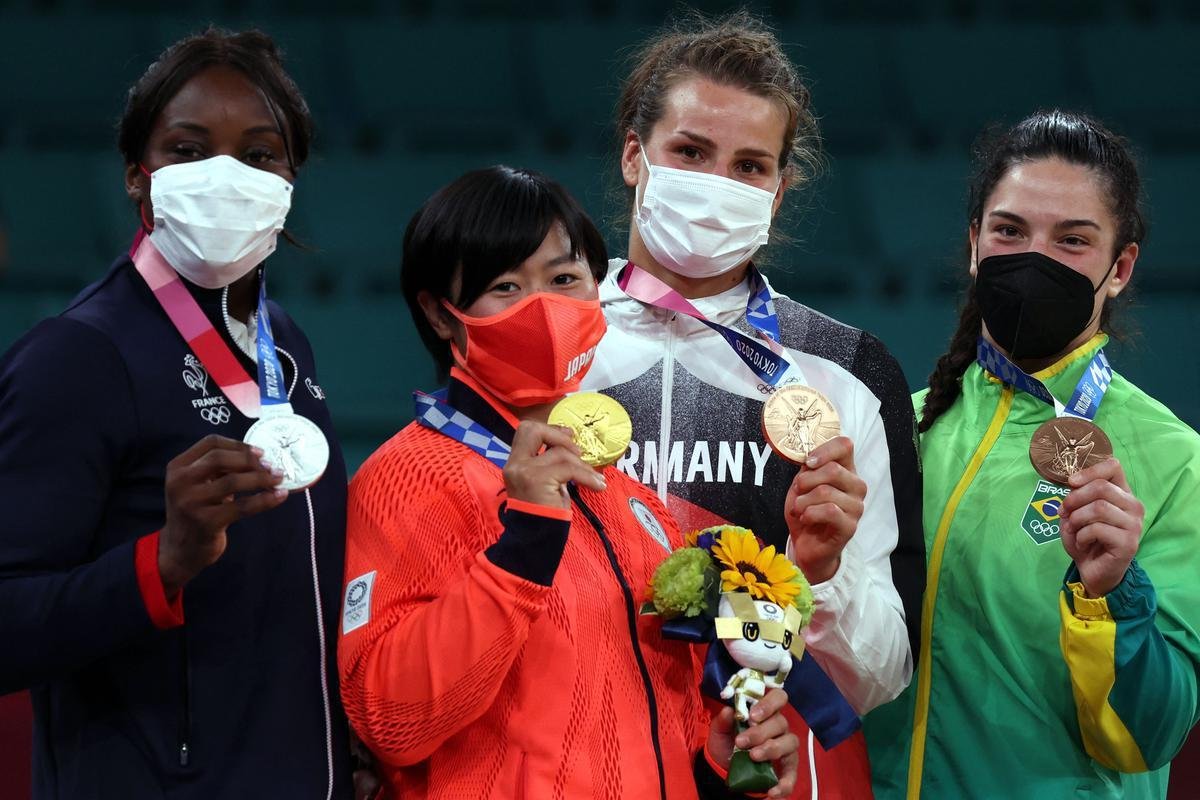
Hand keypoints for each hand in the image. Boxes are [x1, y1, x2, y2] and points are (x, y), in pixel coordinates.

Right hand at [159, 435, 287, 596]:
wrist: (181, 550)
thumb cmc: (197, 512)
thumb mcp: (200, 486)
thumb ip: (219, 469)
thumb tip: (260, 457)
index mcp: (178, 467)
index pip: (211, 443)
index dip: (238, 445)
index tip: (261, 452)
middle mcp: (180, 482)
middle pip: (220, 459)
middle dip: (251, 461)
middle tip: (273, 467)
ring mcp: (191, 503)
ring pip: (233, 482)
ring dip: (261, 479)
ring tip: (278, 479)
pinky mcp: (205, 522)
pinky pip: (242, 507)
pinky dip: (265, 500)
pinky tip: (279, 496)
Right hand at [503, 421, 605, 509]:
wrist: (534, 539)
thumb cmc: (543, 513)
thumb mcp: (544, 482)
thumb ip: (549, 463)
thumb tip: (568, 444)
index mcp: (514, 463)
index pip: (525, 431)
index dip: (549, 430)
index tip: (568, 435)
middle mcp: (515, 464)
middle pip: (532, 430)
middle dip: (559, 436)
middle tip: (577, 452)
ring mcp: (524, 470)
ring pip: (560, 453)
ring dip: (583, 466)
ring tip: (594, 479)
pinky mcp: (538, 479)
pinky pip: (570, 469)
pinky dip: (588, 477)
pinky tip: (597, 486)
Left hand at [706, 688, 798, 798]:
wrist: (725, 769)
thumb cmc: (726, 743)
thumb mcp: (719, 732)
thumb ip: (722, 721)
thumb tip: (728, 710)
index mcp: (765, 713)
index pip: (778, 697)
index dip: (769, 704)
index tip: (752, 715)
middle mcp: (779, 727)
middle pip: (780, 722)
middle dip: (760, 732)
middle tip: (741, 742)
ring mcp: (786, 747)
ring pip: (789, 742)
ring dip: (772, 749)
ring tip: (753, 757)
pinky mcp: (788, 769)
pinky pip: (792, 774)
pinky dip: (785, 783)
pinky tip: (772, 790)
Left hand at [784, 436, 866, 583]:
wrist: (805, 544)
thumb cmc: (805, 511)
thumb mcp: (801, 485)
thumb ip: (807, 468)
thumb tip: (807, 456)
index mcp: (846, 470)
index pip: (845, 445)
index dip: (824, 450)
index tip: (807, 462)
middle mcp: (856, 486)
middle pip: (833, 469)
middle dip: (806, 480)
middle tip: (798, 492)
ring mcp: (856, 507)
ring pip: (826, 491)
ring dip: (803, 501)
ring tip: (799, 509)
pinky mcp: (851, 526)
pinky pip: (829, 511)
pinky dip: (809, 513)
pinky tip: (806, 518)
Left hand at [1060, 457, 1143, 597]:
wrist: (1093, 570)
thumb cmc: (1085, 538)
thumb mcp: (1076, 512)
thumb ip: (1077, 494)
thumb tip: (1074, 481)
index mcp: (1122, 493)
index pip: (1114, 466)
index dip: (1090, 471)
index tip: (1071, 483)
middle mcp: (1133, 506)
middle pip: (1101, 487)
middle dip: (1074, 499)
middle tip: (1063, 513)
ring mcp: (1134, 525)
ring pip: (1099, 508)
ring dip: (1077, 519)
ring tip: (1074, 530)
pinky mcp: (1129, 543)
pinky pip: (1098, 529)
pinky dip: (1081, 536)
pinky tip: (1083, 543)